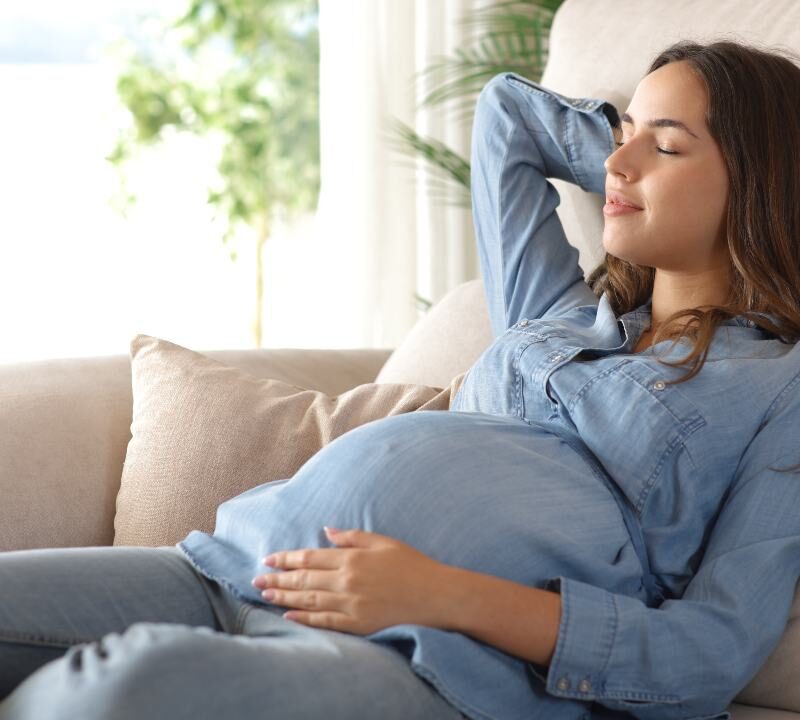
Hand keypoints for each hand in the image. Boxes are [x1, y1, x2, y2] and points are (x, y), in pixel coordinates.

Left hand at [251, 527, 453, 634]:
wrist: (435, 595)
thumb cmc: (412, 565)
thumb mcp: (383, 542)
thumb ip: (352, 537)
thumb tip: (326, 532)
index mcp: (352, 558)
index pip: (309, 557)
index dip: (286, 558)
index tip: (268, 560)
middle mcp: (347, 580)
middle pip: (303, 579)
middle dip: (277, 579)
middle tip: (255, 580)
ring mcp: (351, 604)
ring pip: (309, 600)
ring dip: (284, 597)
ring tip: (265, 595)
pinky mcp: (358, 623)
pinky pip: (325, 621)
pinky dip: (305, 619)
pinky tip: (289, 616)